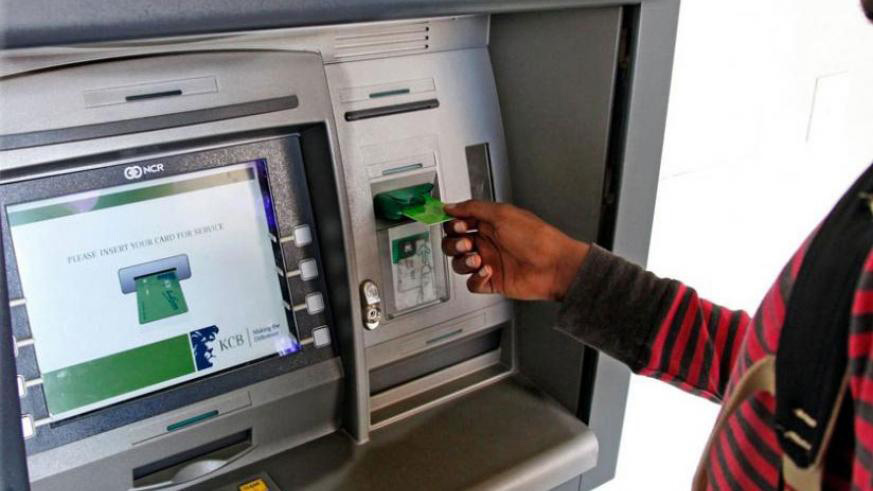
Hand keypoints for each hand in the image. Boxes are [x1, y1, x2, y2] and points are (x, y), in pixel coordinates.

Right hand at [441, 200, 589, 301]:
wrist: (555, 266)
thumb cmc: (536, 238)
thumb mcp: (502, 214)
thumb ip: (473, 208)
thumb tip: (451, 206)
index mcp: (489, 224)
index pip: (459, 223)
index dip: (452, 224)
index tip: (456, 225)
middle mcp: (487, 243)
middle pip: (454, 244)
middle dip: (454, 243)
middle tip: (466, 243)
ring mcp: (489, 262)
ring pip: (460, 264)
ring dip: (463, 261)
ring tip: (477, 259)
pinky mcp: (492, 281)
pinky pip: (472, 283)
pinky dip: (475, 278)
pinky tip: (487, 271)